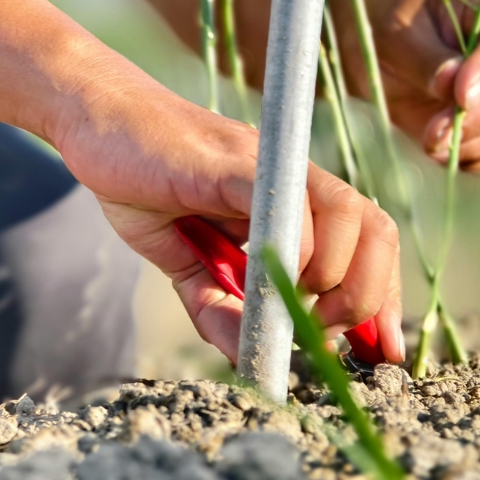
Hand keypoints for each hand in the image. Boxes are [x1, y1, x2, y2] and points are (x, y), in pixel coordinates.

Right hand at [50, 75, 404, 364]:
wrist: (97, 121)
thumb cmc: (141, 179)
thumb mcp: (183, 262)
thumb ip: (216, 305)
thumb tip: (245, 359)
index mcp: (291, 199)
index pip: (367, 243)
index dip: (382, 298)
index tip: (377, 349)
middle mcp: (291, 178)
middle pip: (375, 228)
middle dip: (367, 295)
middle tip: (325, 331)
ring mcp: (266, 165)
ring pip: (347, 213)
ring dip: (333, 275)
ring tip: (295, 305)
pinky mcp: (230, 161)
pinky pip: (281, 200)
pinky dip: (290, 247)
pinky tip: (267, 274)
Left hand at [336, 0, 479, 172]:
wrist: (369, 56)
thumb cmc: (383, 31)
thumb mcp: (395, 36)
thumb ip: (426, 58)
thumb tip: (454, 84)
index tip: (461, 95)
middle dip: (477, 117)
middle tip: (435, 131)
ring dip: (473, 142)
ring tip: (431, 144)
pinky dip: (473, 158)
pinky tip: (442, 155)